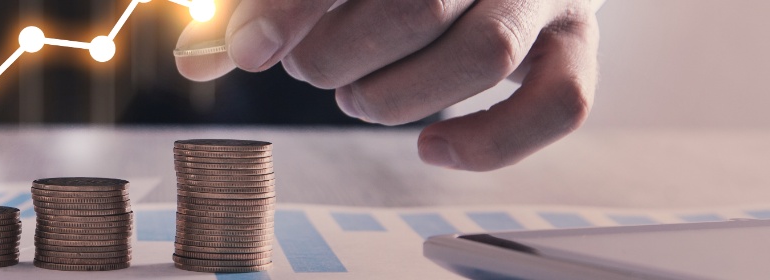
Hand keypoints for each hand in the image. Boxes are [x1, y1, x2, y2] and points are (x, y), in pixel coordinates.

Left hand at [176, 0, 602, 170]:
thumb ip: (265, 8)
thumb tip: (194, 60)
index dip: (292, 8)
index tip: (249, 50)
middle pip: (420, 7)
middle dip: (340, 57)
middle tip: (310, 68)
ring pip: (484, 57)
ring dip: (399, 97)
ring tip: (358, 97)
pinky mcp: (575, 42)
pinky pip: (558, 104)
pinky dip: (489, 142)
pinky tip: (432, 146)